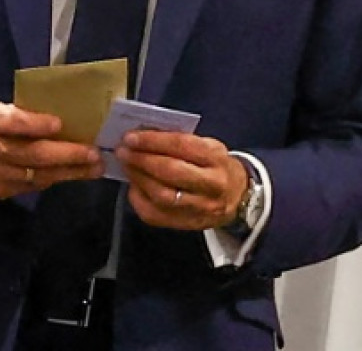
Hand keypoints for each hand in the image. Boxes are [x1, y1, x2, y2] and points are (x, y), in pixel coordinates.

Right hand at [0, 102, 102, 197]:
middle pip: (29, 154)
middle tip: (93, 153)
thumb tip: (67, 117)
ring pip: (34, 175)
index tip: (59, 124)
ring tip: (93, 168)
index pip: (10, 121)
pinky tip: (73, 175)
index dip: (34, 124)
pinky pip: (29, 186)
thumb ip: (23, 114)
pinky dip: (53, 179)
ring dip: (68, 172)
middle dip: (66, 155)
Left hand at [116, 130, 247, 231]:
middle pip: (171, 172)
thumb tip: (145, 136)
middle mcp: (211, 184)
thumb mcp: (210, 147)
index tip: (131, 137)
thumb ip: (183, 141)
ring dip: (138, 179)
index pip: (182, 146)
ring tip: (126, 166)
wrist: (238, 197)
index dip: (153, 141)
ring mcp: (200, 207)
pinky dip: (139, 199)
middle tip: (123, 151)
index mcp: (217, 158)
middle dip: (142, 160)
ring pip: (162, 195)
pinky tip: (133, 186)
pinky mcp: (188, 224)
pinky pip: (156, 215)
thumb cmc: (217, 166)